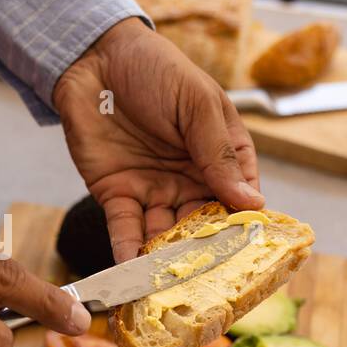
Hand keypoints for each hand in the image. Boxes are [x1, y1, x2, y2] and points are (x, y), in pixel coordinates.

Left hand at [53, 16, 263, 262]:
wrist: (94, 58)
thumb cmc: (155, 69)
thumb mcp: (197, 104)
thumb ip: (219, 153)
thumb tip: (253, 201)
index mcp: (219, 155)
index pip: (240, 198)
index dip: (245, 226)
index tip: (251, 255)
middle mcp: (189, 180)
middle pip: (202, 227)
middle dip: (203, 256)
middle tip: (206, 285)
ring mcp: (153, 190)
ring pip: (164, 236)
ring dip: (165, 263)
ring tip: (168, 289)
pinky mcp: (116, 195)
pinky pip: (125, 230)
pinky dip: (127, 252)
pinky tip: (130, 272)